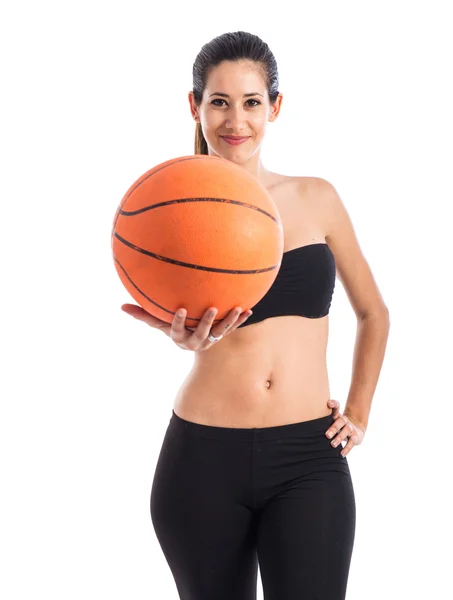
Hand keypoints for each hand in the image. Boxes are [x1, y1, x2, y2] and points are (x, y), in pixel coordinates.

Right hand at [121, 304, 251, 351]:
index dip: (178, 321)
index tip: (180, 309)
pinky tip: (248, 310)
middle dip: (206, 321)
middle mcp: (196, 341)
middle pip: (201, 332)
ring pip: (220, 331)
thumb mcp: (159, 323)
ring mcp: (210, 339)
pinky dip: (240, 320)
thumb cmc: (173, 327)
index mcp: (179, 338)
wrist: (193, 340)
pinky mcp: (221, 334)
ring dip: (228, 321)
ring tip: (236, 308)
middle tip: (212, 308)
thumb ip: (144, 316)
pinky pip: (232, 328)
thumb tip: (122, 307)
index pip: (177, 330)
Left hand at [325, 399, 364, 456]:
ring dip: (339, 438)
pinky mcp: (356, 436)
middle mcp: (344, 420)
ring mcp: (351, 428)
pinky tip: (342, 454)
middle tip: (327, 435)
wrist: (356, 429)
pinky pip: (352, 442)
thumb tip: (306, 428)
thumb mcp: (331, 422)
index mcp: (337, 416)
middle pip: (340, 421)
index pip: (336, 407)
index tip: (329, 403)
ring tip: (332, 445)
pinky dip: (347, 448)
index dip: (334, 404)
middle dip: (333, 428)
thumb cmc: (338, 426)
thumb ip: (322, 421)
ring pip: (346, 431)